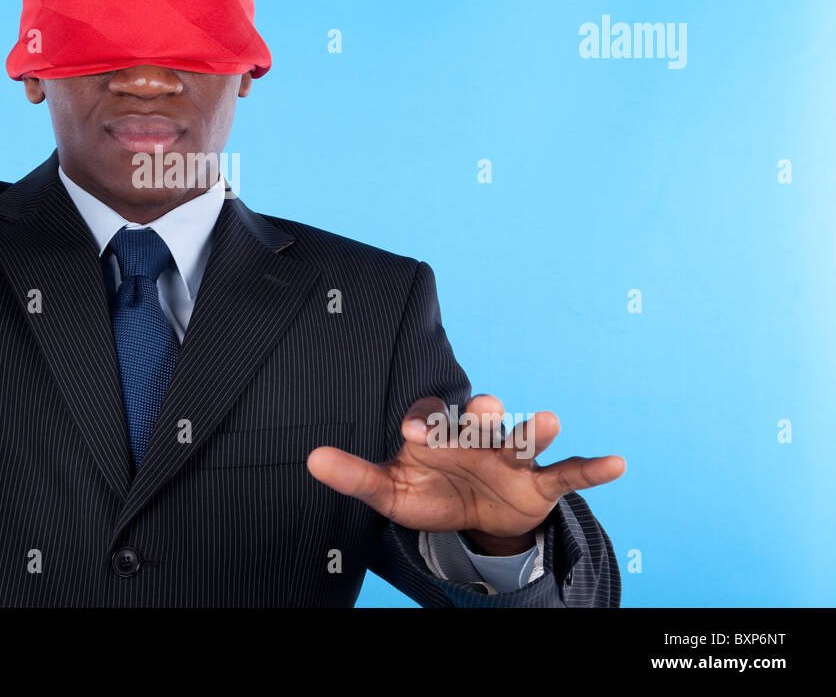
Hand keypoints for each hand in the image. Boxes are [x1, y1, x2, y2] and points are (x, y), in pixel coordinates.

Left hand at [306, 394, 624, 550]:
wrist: (473, 519)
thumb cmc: (429, 492)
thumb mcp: (389, 490)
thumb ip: (355, 475)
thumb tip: (311, 459)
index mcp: (438, 435)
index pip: (430, 424)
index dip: (423, 428)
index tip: (410, 436)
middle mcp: (475, 437)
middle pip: (478, 420)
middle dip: (479, 415)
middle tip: (480, 408)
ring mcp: (510, 458)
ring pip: (522, 438)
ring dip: (533, 429)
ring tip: (549, 420)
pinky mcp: (540, 482)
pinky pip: (567, 473)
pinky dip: (591, 467)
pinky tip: (616, 463)